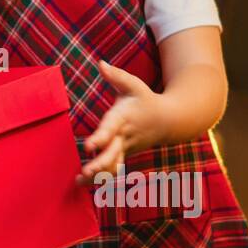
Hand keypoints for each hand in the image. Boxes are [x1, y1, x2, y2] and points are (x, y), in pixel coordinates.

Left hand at [76, 59, 170, 185]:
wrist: (168, 120)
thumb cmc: (145, 99)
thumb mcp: (133, 84)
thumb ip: (116, 75)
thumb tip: (100, 63)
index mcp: (124, 118)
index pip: (111, 129)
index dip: (100, 138)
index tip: (88, 146)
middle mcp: (124, 136)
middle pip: (113, 153)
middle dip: (100, 164)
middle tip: (86, 171)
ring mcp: (126, 149)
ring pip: (113, 166)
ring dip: (97, 175)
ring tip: (79, 182)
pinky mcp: (124, 155)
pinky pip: (113, 169)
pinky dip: (100, 177)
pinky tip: (82, 184)